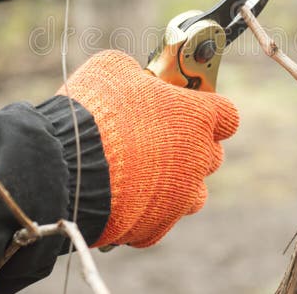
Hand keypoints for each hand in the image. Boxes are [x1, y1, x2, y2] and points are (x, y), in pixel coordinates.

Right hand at [58, 50, 238, 246]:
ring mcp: (180, 197)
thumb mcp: (113, 69)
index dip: (209, 111)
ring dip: (175, 183)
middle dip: (190, 147)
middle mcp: (197, 160)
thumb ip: (136, 73)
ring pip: (192, 192)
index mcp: (197, 119)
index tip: (191, 108)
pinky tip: (122, 197)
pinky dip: (145, 209)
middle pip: (211, 155)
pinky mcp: (156, 226)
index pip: (227, 115)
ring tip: (143, 173)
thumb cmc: (96, 111)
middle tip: (157, 138)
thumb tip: (133, 76)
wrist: (69, 168)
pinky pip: (159, 219)